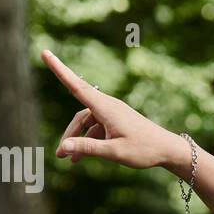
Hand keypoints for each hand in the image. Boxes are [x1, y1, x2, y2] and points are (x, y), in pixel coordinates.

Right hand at [43, 49, 186, 171]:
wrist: (168, 149)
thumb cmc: (144, 150)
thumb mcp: (114, 152)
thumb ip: (88, 148)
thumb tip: (63, 147)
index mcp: (106, 108)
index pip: (76, 86)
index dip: (59, 69)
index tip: (45, 52)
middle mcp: (108, 106)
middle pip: (80, 116)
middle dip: (69, 134)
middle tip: (59, 155)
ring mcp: (112, 113)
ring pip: (87, 123)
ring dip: (78, 140)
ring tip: (70, 160)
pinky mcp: (116, 121)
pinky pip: (96, 128)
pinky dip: (88, 140)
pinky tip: (81, 158)